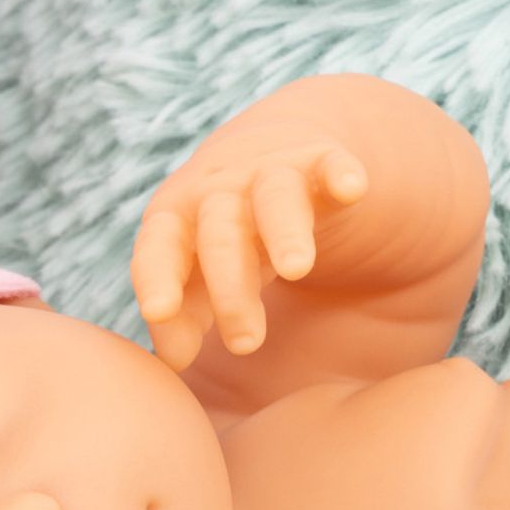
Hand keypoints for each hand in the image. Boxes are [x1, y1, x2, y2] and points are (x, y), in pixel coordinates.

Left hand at [131, 133, 369, 370]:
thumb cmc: (223, 232)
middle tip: (244, 345)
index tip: (157, 311)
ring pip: (274, 200)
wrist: (268, 149)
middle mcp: (219, 192)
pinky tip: (352, 188)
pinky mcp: (321, 163)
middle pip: (220, 235)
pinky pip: (330, 165)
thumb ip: (182, 316)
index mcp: (176, 218)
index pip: (158, 247)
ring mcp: (270, 173)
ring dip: (283, 232)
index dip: (158, 277)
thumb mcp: (197, 273)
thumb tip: (175, 360)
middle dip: (229, 287)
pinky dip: (340, 174)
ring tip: (297, 269)